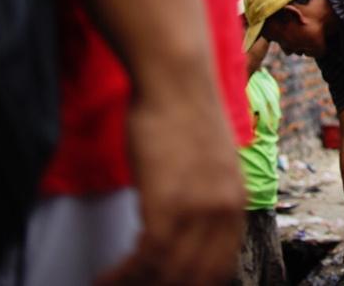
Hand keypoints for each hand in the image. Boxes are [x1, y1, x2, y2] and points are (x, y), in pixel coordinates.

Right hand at [98, 85, 244, 285]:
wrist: (177, 79)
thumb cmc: (183, 112)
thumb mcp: (209, 162)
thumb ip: (203, 195)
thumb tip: (184, 224)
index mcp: (237, 201)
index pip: (220, 265)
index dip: (193, 283)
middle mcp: (224, 210)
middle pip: (197, 276)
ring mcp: (198, 208)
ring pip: (170, 272)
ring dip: (137, 285)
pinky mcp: (167, 203)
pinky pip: (146, 258)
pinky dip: (123, 274)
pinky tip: (106, 278)